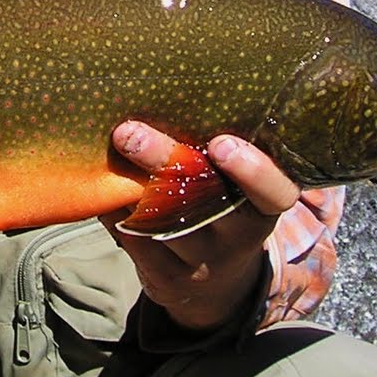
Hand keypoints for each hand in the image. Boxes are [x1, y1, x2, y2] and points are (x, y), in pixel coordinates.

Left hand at [105, 122, 299, 333]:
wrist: (212, 286)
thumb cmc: (220, 208)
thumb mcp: (235, 187)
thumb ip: (216, 153)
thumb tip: (170, 90)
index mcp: (263, 207)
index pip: (275, 193)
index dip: (253, 171)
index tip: (222, 144)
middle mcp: (238, 238)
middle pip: (204, 200)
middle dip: (166, 161)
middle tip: (130, 132)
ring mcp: (202, 262)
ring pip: (163, 220)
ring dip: (130, 180)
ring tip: (111, 143)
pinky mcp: (166, 277)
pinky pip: (135, 236)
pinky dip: (115, 203)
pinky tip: (101, 179)